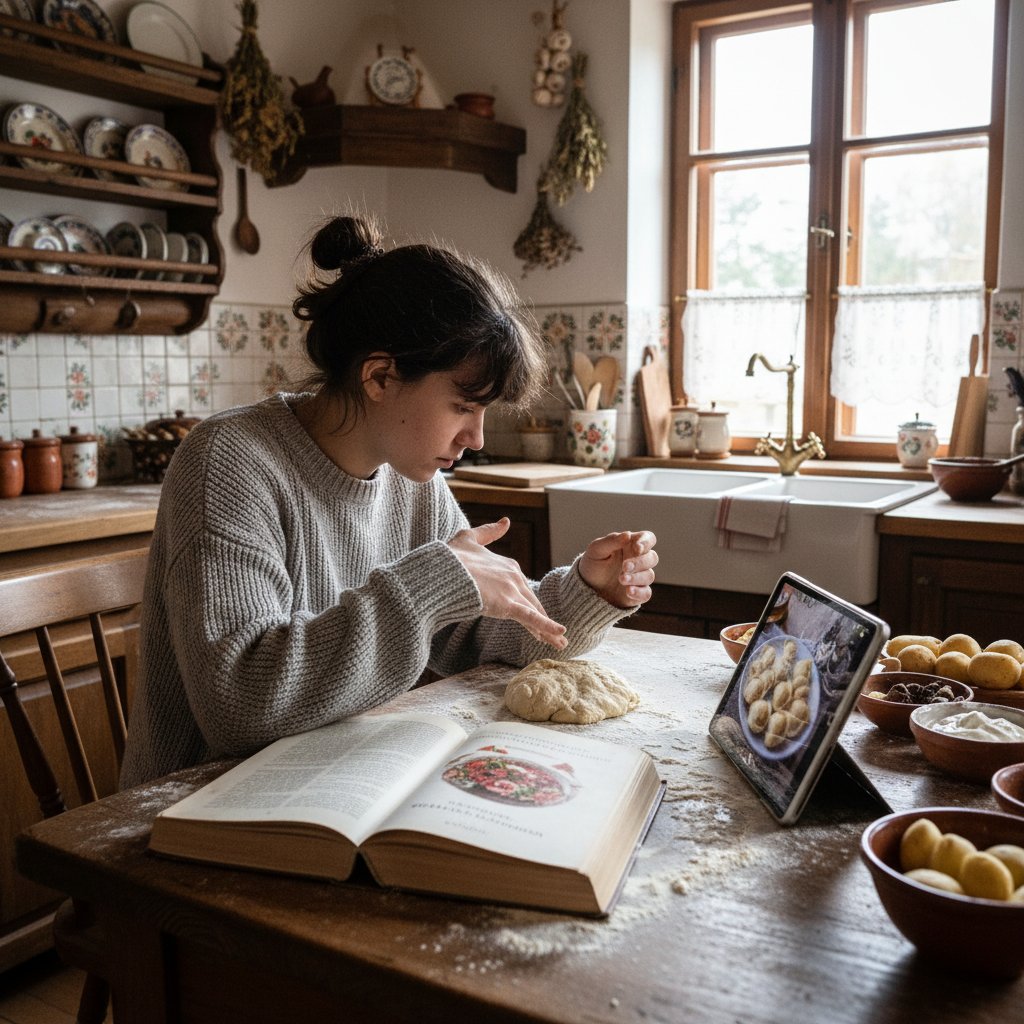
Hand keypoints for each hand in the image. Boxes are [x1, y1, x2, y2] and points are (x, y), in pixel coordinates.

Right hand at [449, 519, 567, 648]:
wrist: (441, 571)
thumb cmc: (451, 557)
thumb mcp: (469, 538)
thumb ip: (489, 531)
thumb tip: (506, 521)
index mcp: (508, 565)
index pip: (522, 588)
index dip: (528, 603)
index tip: (535, 616)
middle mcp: (514, 577)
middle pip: (532, 602)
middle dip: (544, 619)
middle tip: (557, 636)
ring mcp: (512, 591)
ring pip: (534, 613)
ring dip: (549, 630)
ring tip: (562, 644)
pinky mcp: (507, 605)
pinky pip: (531, 618)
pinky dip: (547, 626)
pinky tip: (560, 634)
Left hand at [578, 531, 657, 608]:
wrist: (585, 587)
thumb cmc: (593, 563)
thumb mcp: (596, 549)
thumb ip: (611, 541)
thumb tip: (628, 534)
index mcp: (631, 545)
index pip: (648, 538)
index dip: (646, 542)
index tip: (637, 548)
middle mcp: (638, 560)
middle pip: (652, 558)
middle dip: (639, 562)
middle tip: (624, 567)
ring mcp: (639, 577)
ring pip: (649, 575)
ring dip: (637, 577)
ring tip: (621, 579)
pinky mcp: (638, 593)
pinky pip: (646, 593)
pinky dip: (639, 592)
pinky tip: (629, 591)